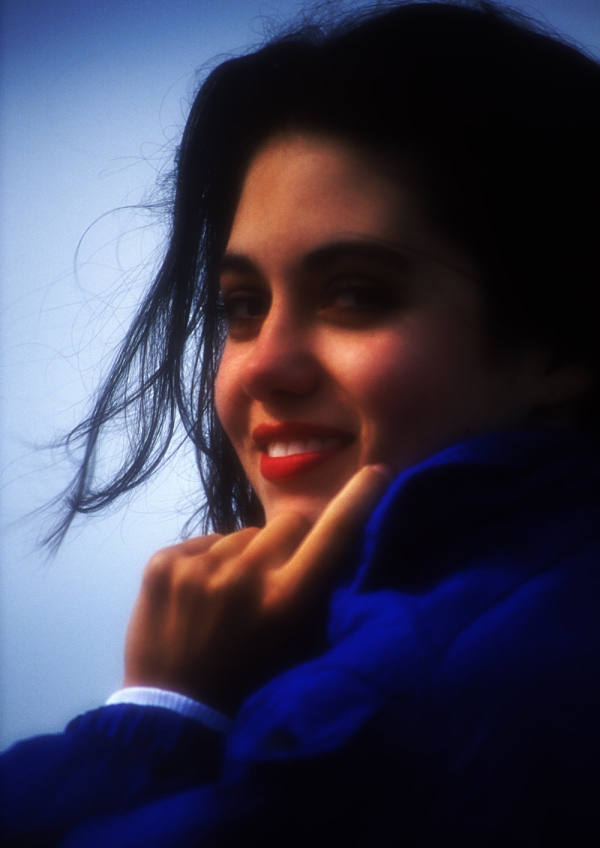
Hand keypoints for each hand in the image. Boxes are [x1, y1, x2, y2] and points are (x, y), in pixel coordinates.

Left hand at [123, 465, 390, 712]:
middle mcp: (246, 575)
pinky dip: (204, 564)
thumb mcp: (299, 648)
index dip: (359, 500)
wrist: (173, 714)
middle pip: (287, 523)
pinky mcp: (163, 563)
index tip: (377, 472)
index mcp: (287, 601)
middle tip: (274, 575)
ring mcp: (199, 567)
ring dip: (241, 558)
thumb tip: (334, 545)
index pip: (334, 534)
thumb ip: (319, 597)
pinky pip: (202, 543)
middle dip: (289, 541)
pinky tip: (195, 599)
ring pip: (240, 536)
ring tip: (225, 600)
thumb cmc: (248, 684)